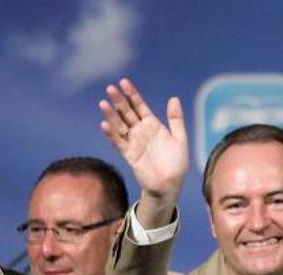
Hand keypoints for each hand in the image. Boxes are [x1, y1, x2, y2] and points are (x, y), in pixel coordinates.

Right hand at [99, 79, 187, 225]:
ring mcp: (134, 143)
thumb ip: (176, 119)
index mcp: (152, 125)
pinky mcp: (129, 155)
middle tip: (110, 88)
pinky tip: (104, 125)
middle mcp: (140, 132)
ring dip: (111, 115)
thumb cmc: (176, 163)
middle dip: (118, 100)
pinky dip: (111, 134)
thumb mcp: (180, 138)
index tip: (123, 82)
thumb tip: (173, 98)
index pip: (139, 106)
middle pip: (126, 113)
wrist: (170, 184)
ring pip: (119, 126)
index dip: (131, 94)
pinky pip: (118, 143)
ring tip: (103, 104)